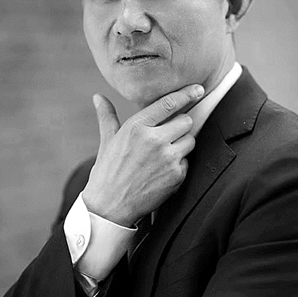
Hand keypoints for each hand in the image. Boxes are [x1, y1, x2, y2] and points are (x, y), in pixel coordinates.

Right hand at [82, 84, 204, 225]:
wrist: (110, 207)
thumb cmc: (108, 171)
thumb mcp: (107, 141)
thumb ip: (107, 116)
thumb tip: (98, 97)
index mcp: (136, 127)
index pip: (168, 103)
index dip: (187, 94)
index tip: (198, 89)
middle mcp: (154, 140)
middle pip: (186, 121)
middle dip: (180, 125)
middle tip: (169, 134)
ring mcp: (167, 158)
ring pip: (190, 140)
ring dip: (182, 143)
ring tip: (164, 154)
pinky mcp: (176, 176)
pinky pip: (188, 161)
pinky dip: (179, 164)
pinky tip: (163, 170)